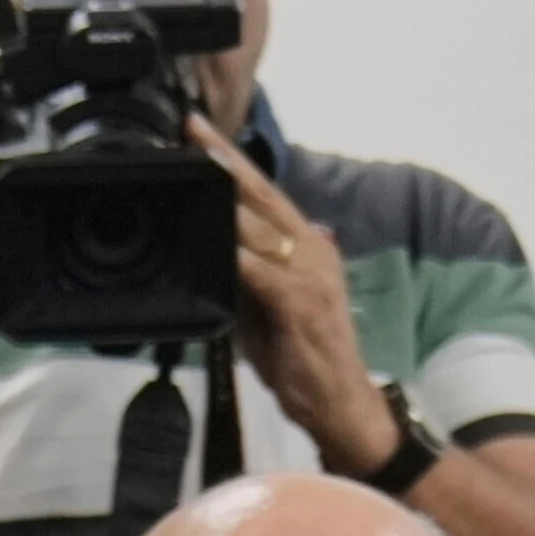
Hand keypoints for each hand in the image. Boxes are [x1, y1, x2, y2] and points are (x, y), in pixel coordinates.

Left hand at [188, 116, 392, 466]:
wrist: (341, 403)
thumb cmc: (305, 358)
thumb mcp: (270, 306)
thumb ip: (250, 275)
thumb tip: (216, 251)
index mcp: (308, 245)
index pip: (266, 195)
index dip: (234, 163)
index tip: (201, 135)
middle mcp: (313, 249)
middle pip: (263, 196)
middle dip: (226, 162)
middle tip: (193, 132)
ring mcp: (310, 274)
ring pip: (260, 227)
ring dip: (226, 199)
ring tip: (196, 171)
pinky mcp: (302, 303)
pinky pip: (262, 273)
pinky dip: (237, 256)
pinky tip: (215, 240)